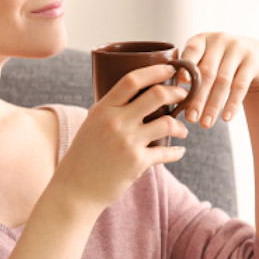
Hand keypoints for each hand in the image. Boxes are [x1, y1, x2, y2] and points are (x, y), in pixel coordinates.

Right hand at [53, 64, 189, 212]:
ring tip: (182, 129)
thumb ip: (110, 110)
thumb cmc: (83, 156)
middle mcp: (116, 122)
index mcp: (103, 109)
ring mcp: (128, 142)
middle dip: (176, 93)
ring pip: (167, 123)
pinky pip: (166, 152)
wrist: (75, 190)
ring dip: (180, 125)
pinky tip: (179, 151)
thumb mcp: (91, 125)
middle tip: (184, 95)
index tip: (170, 69)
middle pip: (156, 95)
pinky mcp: (137, 163)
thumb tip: (133, 96)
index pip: (132, 80)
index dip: (155, 71)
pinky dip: (177, 152)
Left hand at [178, 32, 258, 127]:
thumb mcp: (205, 57)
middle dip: (198, 98)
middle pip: (207, 72)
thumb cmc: (220, 60)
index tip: (180, 83)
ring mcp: (237, 49)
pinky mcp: (251, 61)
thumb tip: (171, 95)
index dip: (186, 66)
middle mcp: (219, 41)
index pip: (191, 51)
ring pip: (223, 82)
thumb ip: (190, 69)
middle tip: (191, 118)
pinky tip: (226, 118)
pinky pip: (240, 86)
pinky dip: (232, 104)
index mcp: (202, 40)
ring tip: (206, 124)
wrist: (257, 54)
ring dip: (213, 106)